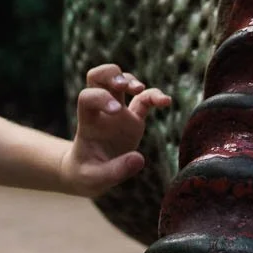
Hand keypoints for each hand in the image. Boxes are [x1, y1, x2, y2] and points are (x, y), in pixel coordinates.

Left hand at [61, 64, 171, 197]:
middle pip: (98, 76)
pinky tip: (166, 101)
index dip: (101, 97)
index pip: (87, 96)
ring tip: (141, 90)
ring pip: (121, 80)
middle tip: (124, 86)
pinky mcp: (133, 119)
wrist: (88, 174)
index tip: (116, 110)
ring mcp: (118, 112)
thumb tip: (139, 159)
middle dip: (111, 74)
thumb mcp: (95, 179)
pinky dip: (155, 96)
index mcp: (88, 122)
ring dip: (131, 79)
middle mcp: (101, 112)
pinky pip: (144, 100)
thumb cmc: (86, 174)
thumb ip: (115, 171)